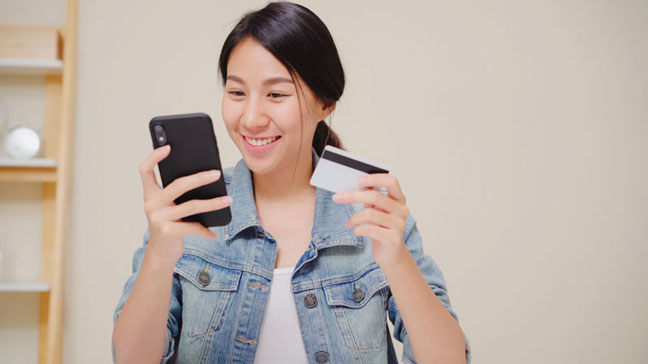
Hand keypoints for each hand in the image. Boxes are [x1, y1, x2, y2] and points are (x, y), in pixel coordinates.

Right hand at [139, 145, 231, 267]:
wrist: (160, 254)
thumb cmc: (169, 225)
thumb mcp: (170, 208)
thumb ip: (179, 195)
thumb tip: (207, 177)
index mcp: (150, 194)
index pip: (145, 170)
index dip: (154, 157)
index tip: (168, 146)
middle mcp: (151, 204)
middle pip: (178, 185)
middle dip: (200, 178)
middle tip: (217, 173)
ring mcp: (158, 218)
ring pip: (191, 206)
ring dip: (213, 203)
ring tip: (228, 200)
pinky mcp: (167, 232)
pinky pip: (192, 227)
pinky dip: (206, 230)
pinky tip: (214, 233)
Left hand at [332, 174, 409, 268]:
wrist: (390, 254)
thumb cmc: (381, 228)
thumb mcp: (376, 210)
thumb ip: (369, 198)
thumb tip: (352, 186)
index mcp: (399, 199)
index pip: (391, 181)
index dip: (375, 178)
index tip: (358, 180)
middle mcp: (402, 210)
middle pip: (375, 196)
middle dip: (353, 196)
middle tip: (338, 198)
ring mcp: (399, 225)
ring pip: (370, 214)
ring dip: (354, 218)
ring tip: (349, 223)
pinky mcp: (393, 239)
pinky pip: (369, 229)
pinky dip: (358, 229)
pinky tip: (356, 231)